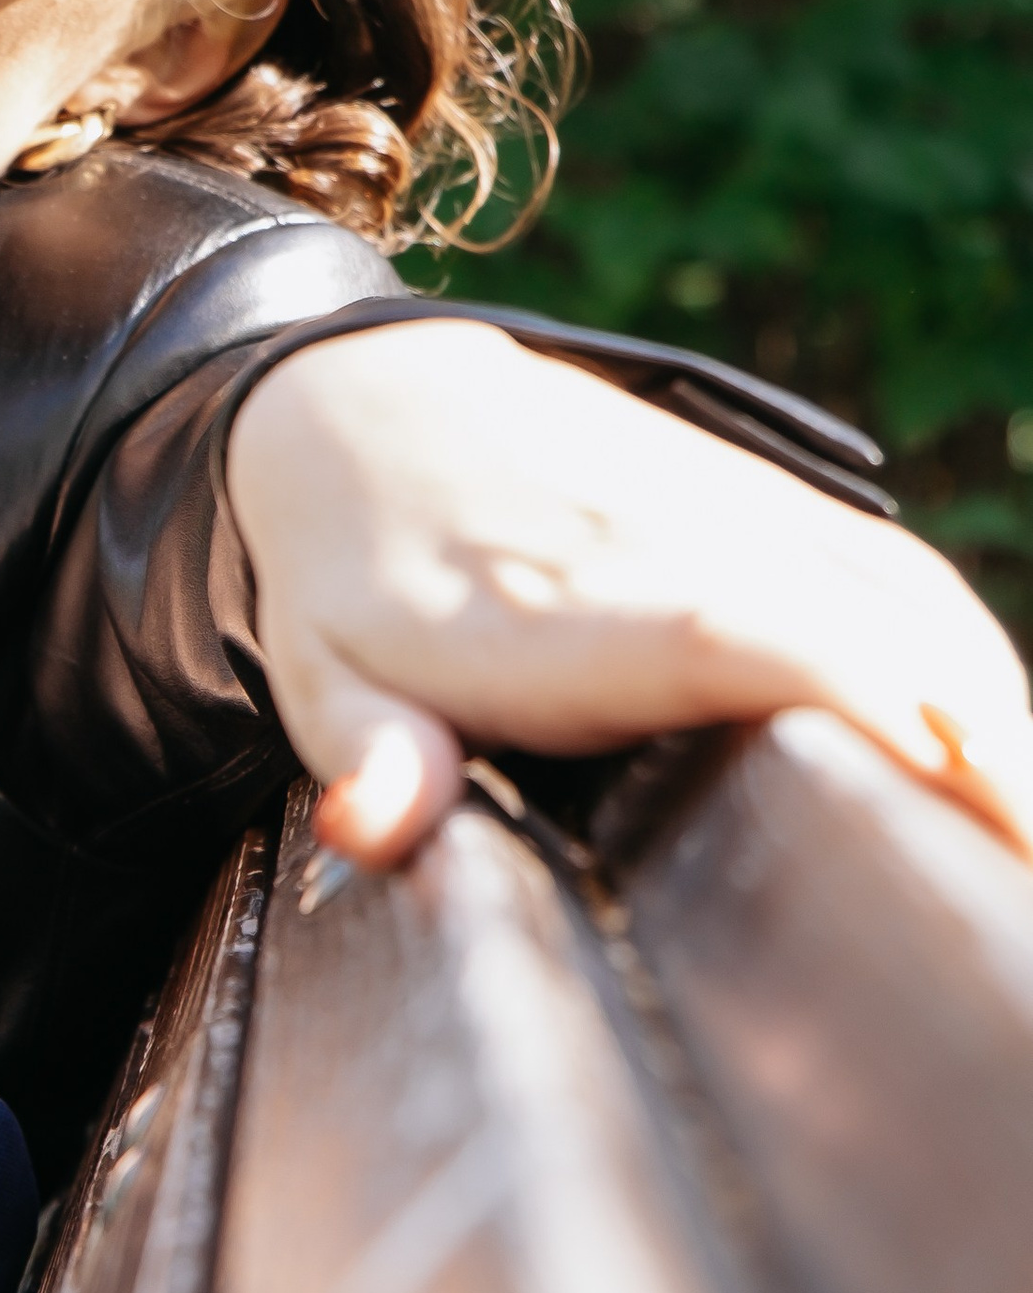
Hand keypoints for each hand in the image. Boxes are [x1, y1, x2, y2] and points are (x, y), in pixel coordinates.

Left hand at [227, 322, 1032, 867]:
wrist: (363, 399)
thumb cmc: (353, 566)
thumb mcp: (328, 672)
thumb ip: (372, 760)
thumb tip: (372, 826)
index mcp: (599, 600)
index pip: (770, 642)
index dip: (883, 710)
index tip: (977, 797)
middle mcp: (699, 543)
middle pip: (891, 637)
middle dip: (987, 754)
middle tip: (1017, 894)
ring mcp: (753, 516)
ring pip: (921, 609)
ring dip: (994, 720)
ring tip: (1021, 842)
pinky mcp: (777, 510)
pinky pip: (907, 583)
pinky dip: (968, 667)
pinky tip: (999, 751)